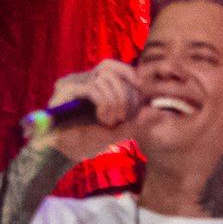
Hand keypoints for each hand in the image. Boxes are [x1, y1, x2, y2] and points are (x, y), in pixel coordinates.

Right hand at [30, 59, 148, 162]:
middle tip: (124, 118)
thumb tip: (159, 111)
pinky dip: (104, 104)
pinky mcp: (65, 91)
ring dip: (115, 103)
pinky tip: (103, 119)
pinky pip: (93, 88)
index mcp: (91, 84)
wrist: (63, 156)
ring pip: (105, 79)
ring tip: (111, 122)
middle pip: (111, 71)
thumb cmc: (88, 143)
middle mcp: (80, 79)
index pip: (114, 67)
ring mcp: (70, 83)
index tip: (143, 96)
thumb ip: (138, 121)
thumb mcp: (120, 131)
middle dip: (125, 95)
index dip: (130, 77)